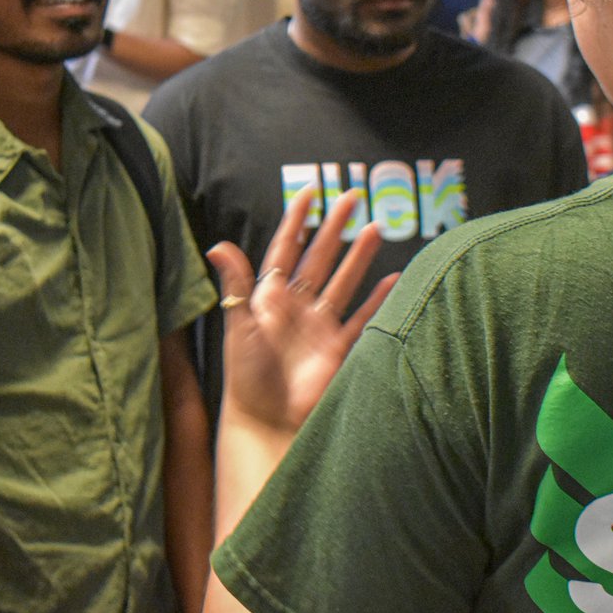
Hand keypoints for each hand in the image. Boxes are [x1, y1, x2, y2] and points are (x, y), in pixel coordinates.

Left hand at [207, 188, 396, 433]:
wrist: (267, 421)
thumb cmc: (246, 376)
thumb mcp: (240, 325)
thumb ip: (236, 284)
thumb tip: (217, 246)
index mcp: (270, 297)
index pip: (286, 248)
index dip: (297, 220)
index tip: (310, 192)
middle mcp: (297, 307)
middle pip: (320, 257)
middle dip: (336, 227)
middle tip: (354, 198)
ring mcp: (320, 327)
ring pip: (344, 281)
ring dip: (360, 256)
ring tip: (377, 228)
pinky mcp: (338, 349)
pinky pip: (362, 319)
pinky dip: (379, 301)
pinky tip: (394, 280)